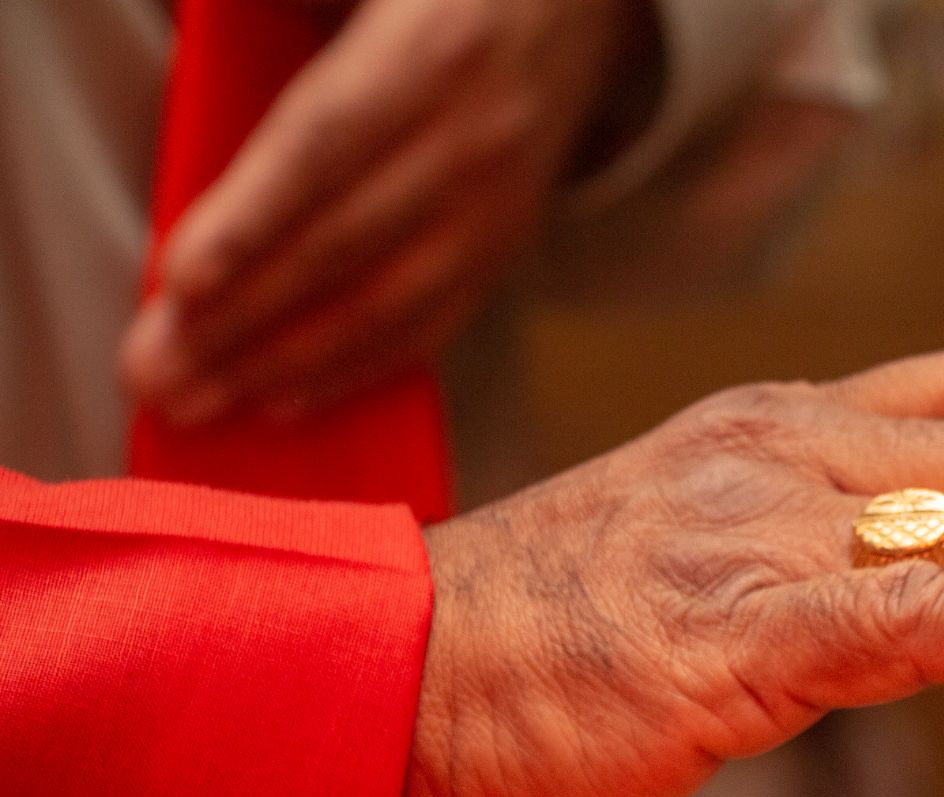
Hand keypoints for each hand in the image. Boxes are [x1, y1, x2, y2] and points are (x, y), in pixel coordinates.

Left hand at [122, 0, 651, 424]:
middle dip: (244, 318)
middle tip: (160, 368)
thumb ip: (279, 13)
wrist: (571, 5)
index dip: (252, 221)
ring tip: (206, 399)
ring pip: (389, 303)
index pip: (326, 147)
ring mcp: (497, 202)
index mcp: (427, 52)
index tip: (183, 283)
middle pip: (345, 244)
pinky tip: (289, 395)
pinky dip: (359, 368)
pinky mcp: (509, 245)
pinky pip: (434, 325)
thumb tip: (165, 26)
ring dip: (289, 362)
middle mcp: (472, 136)